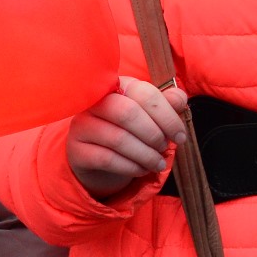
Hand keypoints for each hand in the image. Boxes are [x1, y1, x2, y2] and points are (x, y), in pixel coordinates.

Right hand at [67, 77, 189, 197]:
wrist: (101, 159)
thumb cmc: (132, 130)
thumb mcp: (152, 115)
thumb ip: (168, 103)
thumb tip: (179, 99)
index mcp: (118, 86)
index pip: (144, 92)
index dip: (167, 115)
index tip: (180, 136)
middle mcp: (95, 102)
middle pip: (128, 113)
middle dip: (154, 134)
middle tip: (165, 148)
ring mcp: (82, 125)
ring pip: (118, 139)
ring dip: (145, 154)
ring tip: (158, 163)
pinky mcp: (76, 150)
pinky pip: (107, 159)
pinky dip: (131, 167)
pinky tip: (142, 170)